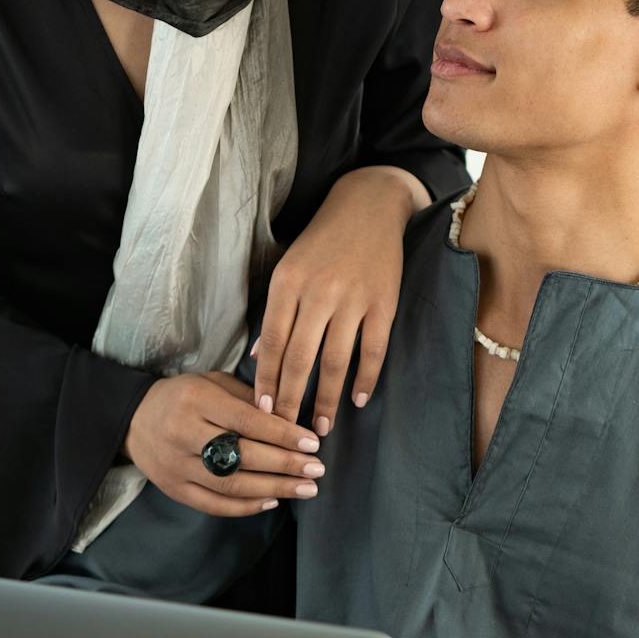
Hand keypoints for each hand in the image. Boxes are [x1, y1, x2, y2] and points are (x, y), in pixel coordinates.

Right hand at [124, 371, 324, 517]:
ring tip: (306, 488)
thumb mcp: (213, 382)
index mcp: (196, 401)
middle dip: (285, 464)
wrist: (134, 418)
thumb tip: (287, 417)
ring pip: (231, 484)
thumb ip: (248, 398)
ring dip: (274, 489)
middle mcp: (184, 434)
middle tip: (317, 469)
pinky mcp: (174, 489)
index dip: (282, 434)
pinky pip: (214, 504)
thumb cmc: (184, 396)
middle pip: (242, 455)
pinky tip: (273, 500)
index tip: (313, 443)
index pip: (247, 421)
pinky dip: (246, 506)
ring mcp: (177, 466)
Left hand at [251, 166, 428, 435]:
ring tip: (321, 426)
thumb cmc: (321, 241)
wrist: (368, 206)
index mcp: (287, 284)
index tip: (261, 412)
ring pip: (335, 362)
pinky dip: (365, 378)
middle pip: (299, 360)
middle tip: (285, 431)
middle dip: (290, 402)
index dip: (265, 382)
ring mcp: (353, 299)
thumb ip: (272, 313)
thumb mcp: (287, 268)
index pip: (270, 344)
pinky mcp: (384, 303)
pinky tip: (357, 400)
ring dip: (326, 399)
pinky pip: (373, 350)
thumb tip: (254, 359)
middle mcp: (318, 293)